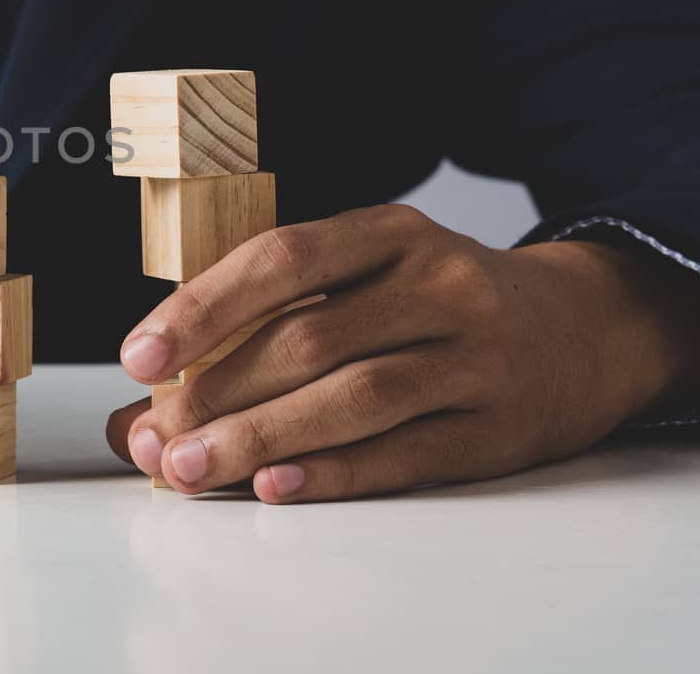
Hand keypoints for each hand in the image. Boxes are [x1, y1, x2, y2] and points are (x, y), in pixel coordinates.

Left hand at [105, 204, 699, 501]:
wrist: (581, 330)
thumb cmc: (431, 303)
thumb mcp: (364, 278)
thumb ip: (258, 326)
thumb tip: (137, 414)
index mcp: (390, 232)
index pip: (282, 259)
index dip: (203, 307)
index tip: (137, 354)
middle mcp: (438, 285)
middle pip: (309, 339)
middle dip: (217, 391)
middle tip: (155, 433)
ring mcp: (474, 358)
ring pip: (353, 399)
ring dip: (260, 438)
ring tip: (189, 468)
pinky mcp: (495, 430)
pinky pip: (403, 454)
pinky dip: (332, 473)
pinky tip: (272, 487)